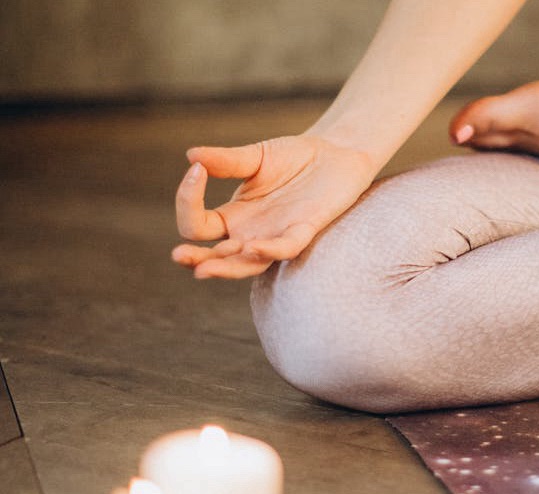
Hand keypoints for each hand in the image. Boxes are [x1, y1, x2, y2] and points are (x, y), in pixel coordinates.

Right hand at [172, 134, 374, 278]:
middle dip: (196, 258)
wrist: (335, 154)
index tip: (196, 170)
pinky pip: (287, 248)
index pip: (197, 225)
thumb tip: (191, 155)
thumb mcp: (255, 156)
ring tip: (202, 269)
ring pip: (247, 264)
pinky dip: (270, 250)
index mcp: (233, 216)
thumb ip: (226, 160)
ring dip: (226, 267)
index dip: (188, 201)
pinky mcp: (305, 230)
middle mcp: (251, 233)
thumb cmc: (295, 158)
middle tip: (178, 255)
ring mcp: (277, 235)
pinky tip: (252, 247)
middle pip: (217, 256)